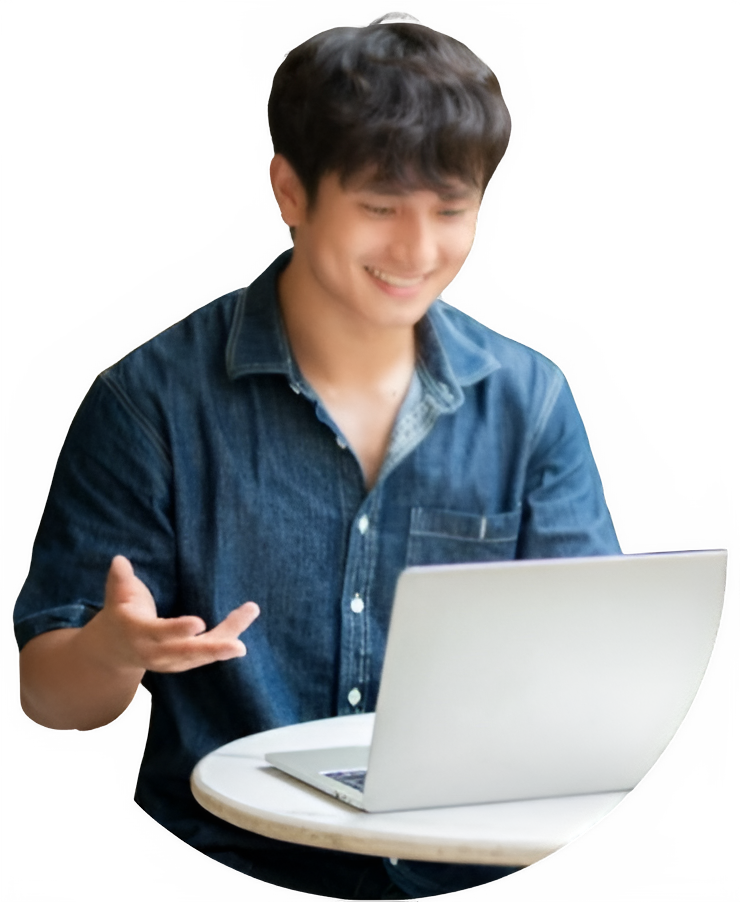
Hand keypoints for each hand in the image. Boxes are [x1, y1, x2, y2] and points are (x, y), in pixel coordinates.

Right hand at [94, 555, 259, 672]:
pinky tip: (244, 618)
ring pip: (203, 652)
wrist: (115, 651)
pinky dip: (227, 638)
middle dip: (214, 649)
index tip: (199, 623)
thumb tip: (120, 561)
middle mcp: (157, 653)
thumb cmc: (120, 616)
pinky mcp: (184, 661)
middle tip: (239, 646)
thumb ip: (120, 580)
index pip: (160, 633)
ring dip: (229, 639)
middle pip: (188, 652)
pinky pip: (208, 652)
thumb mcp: (116, 597)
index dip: (178, 630)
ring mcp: (172, 661)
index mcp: (139, 635)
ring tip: (249, 613)